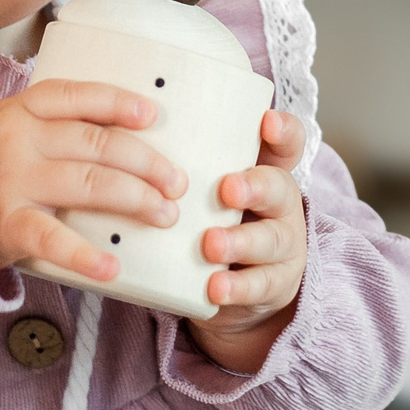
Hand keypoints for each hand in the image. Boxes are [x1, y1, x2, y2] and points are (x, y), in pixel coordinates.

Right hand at [0, 79, 187, 281]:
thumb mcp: (12, 132)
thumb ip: (57, 130)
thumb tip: (129, 137)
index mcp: (24, 111)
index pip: (76, 97)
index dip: (117, 102)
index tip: (151, 114)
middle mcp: (20, 140)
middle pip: (97, 144)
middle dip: (146, 162)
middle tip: (176, 183)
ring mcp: (13, 182)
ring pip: (89, 183)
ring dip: (136, 199)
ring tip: (165, 214)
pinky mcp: (7, 225)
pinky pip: (52, 238)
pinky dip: (85, 255)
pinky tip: (111, 266)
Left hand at [186, 109, 310, 374]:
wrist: (226, 286)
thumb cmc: (208, 219)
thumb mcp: (204, 188)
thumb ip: (185, 163)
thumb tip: (125, 127)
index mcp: (264, 172)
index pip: (284, 145)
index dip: (282, 131)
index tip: (265, 122)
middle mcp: (280, 205)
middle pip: (279, 189)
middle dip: (254, 187)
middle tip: (227, 189)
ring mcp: (281, 247)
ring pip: (270, 240)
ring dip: (240, 242)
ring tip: (211, 245)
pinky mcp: (272, 286)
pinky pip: (258, 286)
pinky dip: (236, 287)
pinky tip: (214, 287)